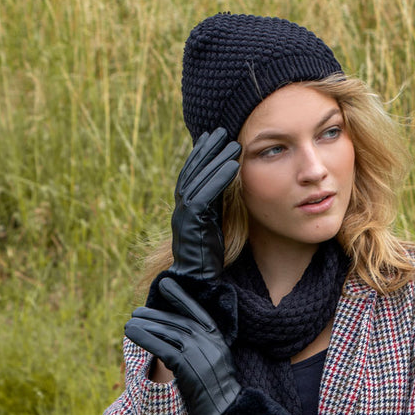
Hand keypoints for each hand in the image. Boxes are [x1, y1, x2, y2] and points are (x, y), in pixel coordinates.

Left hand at [125, 278, 241, 414]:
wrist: (226, 414)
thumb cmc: (217, 394)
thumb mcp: (214, 364)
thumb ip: (202, 349)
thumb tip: (179, 338)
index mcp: (218, 340)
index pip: (197, 312)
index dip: (181, 297)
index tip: (166, 284)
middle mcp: (209, 343)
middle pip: (178, 321)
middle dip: (155, 314)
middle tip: (137, 311)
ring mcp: (199, 354)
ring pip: (168, 332)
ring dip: (146, 325)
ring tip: (129, 323)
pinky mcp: (188, 368)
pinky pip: (162, 349)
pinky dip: (145, 339)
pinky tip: (132, 334)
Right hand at [171, 128, 240, 280]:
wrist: (197, 284)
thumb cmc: (209, 259)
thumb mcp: (214, 227)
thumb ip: (216, 208)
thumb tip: (228, 190)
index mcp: (186, 210)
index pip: (191, 175)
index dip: (201, 155)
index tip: (212, 137)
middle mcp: (181, 210)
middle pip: (192, 172)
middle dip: (206, 151)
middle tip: (221, 131)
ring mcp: (184, 217)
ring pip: (198, 180)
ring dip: (215, 159)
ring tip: (232, 143)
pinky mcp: (192, 225)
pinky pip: (205, 197)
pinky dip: (218, 179)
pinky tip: (232, 166)